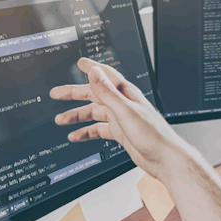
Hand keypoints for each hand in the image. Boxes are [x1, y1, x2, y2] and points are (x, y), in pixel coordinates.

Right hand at [49, 58, 188, 181]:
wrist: (163, 158)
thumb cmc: (152, 134)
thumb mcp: (125, 110)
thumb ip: (108, 92)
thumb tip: (95, 73)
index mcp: (125, 93)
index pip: (106, 75)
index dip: (92, 68)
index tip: (80, 63)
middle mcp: (123, 104)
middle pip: (94, 95)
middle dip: (75, 94)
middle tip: (57, 93)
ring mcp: (121, 118)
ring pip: (94, 113)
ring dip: (78, 115)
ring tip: (61, 119)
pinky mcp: (121, 133)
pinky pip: (99, 130)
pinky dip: (86, 132)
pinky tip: (76, 136)